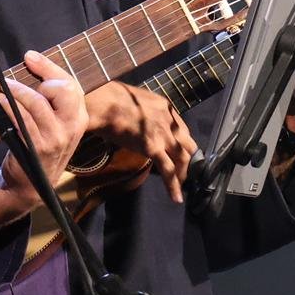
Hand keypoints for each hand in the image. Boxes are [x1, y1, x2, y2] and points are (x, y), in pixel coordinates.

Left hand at [0, 51, 87, 216]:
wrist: (30, 184)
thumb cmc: (39, 145)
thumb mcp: (54, 122)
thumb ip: (49, 97)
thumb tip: (31, 61)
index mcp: (79, 116)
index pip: (70, 83)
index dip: (48, 67)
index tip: (29, 56)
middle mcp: (72, 126)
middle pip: (63, 90)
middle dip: (41, 78)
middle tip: (21, 81)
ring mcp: (56, 138)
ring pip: (37, 103)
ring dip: (17, 91)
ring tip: (3, 88)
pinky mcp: (37, 147)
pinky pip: (22, 120)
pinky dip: (8, 107)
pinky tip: (0, 102)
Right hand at [84, 82, 197, 201]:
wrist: (105, 103)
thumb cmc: (112, 98)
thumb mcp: (137, 100)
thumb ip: (146, 112)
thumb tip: (140, 122)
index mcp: (165, 107)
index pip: (182, 129)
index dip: (181, 143)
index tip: (178, 152)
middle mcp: (169, 121)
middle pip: (188, 144)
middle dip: (188, 160)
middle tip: (183, 172)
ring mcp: (163, 135)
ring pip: (182, 158)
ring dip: (183, 173)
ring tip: (181, 186)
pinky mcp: (153, 148)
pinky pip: (168, 170)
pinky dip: (173, 185)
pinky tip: (176, 197)